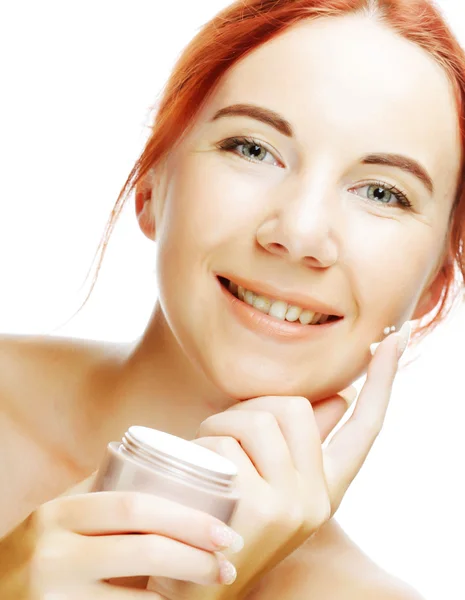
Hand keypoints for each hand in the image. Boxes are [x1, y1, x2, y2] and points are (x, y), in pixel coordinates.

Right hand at [14, 479, 243, 597]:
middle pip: (143, 549)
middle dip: (196, 554)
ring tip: (215, 580)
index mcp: (58, 514)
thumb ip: (99, 493)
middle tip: (230, 559)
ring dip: (184, 590)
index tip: (223, 529)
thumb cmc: (36, 552)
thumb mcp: (57, 517)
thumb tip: (158, 464)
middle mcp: (52, 554)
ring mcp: (53, 598)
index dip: (187, 519)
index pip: (134, 508)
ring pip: (137, 597)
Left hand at [188, 331, 401, 598]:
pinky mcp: (262, 511)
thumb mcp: (269, 480)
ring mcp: (294, 506)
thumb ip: (296, 443)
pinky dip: (200, 448)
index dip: (383, 380)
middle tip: (221, 432)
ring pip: (257, 419)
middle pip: (292, 406)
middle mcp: (318, 497)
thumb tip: (335, 398)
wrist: (194, 583)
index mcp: (325, 485)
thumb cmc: (226, 517)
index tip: (397, 338)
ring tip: (205, 455)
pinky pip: (225, 445)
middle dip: (247, 408)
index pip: (366, 425)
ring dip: (218, 425)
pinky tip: (195, 478)